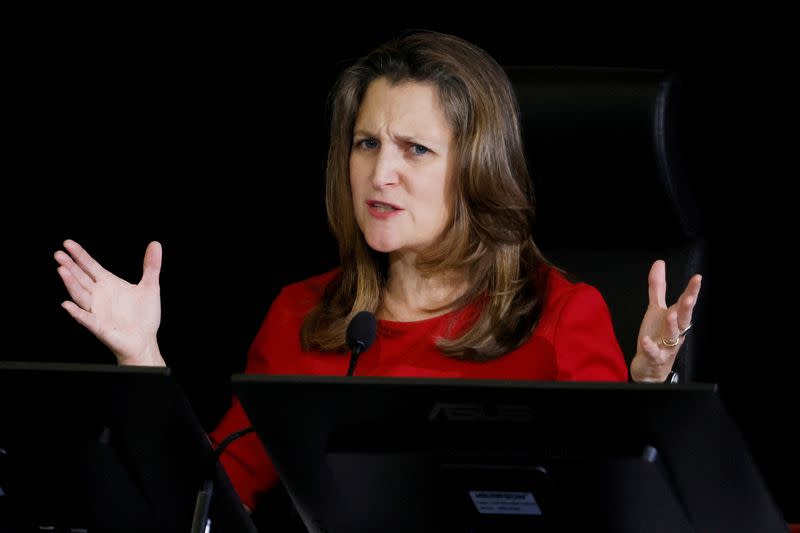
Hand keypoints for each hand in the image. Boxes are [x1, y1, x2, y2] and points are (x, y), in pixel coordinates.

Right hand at [54, 239, 164, 365]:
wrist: (145, 340)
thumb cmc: (144, 316)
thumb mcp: (150, 286)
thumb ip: (151, 265)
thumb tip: (156, 244)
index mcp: (109, 284)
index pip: (90, 266)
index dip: (80, 255)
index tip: (68, 243)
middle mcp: (99, 295)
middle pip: (81, 278)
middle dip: (70, 266)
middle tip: (59, 254)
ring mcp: (97, 311)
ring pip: (80, 295)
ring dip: (71, 284)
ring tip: (62, 271)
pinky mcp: (100, 326)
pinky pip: (86, 319)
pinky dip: (77, 313)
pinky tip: (67, 305)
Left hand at [630, 260, 701, 381]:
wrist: (650, 365)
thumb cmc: (657, 335)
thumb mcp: (656, 309)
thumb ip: (657, 287)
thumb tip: (660, 263)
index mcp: (676, 319)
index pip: (685, 303)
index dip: (692, 291)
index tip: (697, 278)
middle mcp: (674, 332)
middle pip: (683, 319)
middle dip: (687, 308)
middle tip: (689, 297)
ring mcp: (665, 345)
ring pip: (672, 336)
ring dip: (671, 325)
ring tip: (670, 314)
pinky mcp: (654, 357)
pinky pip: (653, 352)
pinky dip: (650, 347)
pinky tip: (646, 340)